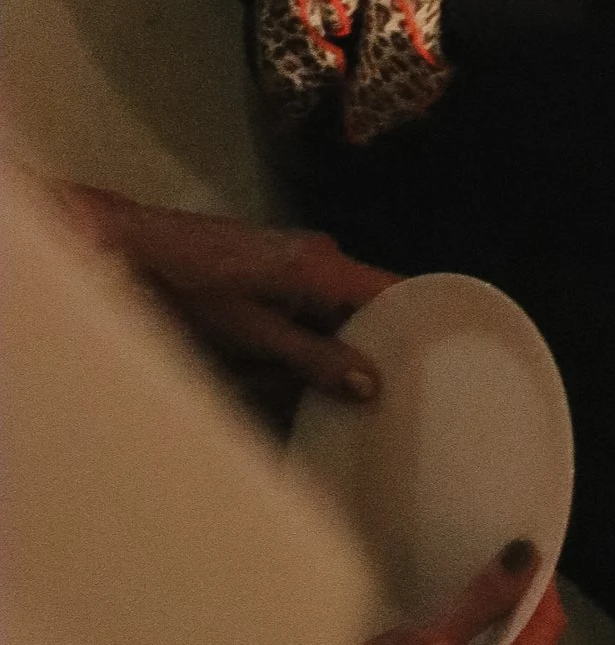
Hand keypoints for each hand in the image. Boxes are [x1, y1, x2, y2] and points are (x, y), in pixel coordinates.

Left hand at [59, 187, 392, 398]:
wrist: (136, 250)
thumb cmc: (191, 290)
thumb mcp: (251, 336)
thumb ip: (311, 360)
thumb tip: (372, 385)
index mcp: (322, 265)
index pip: (393, 290)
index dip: (422, 321)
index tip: (448, 359)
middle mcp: (320, 256)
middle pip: (371, 302)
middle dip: (383, 346)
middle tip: (405, 394)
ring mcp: (299, 260)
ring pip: (341, 308)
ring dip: (347, 345)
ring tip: (366, 395)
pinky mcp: (278, 270)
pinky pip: (317, 305)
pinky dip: (320, 336)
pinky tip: (317, 373)